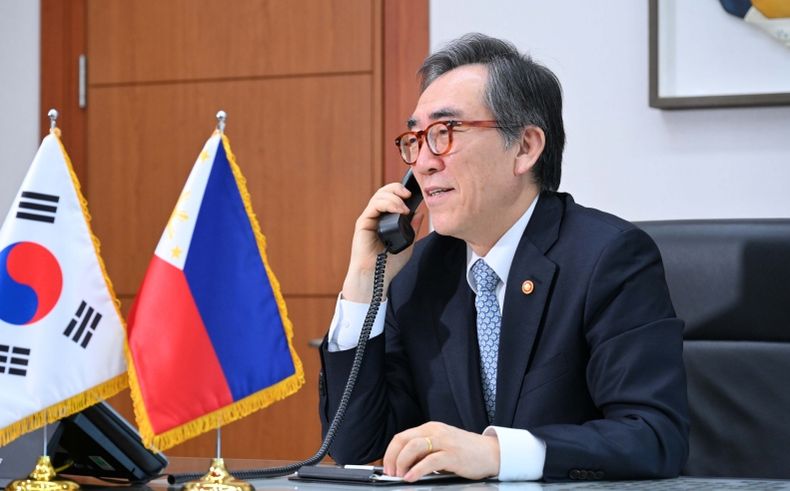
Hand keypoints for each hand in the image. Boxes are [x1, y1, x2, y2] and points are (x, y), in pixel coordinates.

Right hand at [341, 182, 424, 302]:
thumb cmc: (389, 263)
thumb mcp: (408, 242)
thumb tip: (420, 212)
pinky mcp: (363, 222)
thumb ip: (412, 227)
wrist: (376, 276)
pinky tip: (399, 210)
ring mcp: (369, 218)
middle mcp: (376, 216)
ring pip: (379, 196)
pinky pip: (374, 206)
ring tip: (405, 205)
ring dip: (394, 196)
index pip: (392, 197)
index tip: (415, 195)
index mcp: (386, 219)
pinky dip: (388, 203)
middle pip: (384, 192)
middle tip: (409, 194)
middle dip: (397, 188)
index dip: (401, 192)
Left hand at [382, 421, 499, 481]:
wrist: (491, 453)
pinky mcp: (453, 455)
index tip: (387, 466)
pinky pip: (430, 461)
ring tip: (400, 475)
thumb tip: (403, 464)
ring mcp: (445, 442)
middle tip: (390, 472)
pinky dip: (417, 470)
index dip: (390, 452)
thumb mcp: (441, 446)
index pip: (402, 437)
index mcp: (431, 428)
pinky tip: (412, 477)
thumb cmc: (466, 451)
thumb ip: (424, 452)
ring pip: (414, 447)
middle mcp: (436, 431)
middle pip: (404, 440)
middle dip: (392, 457)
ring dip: (402, 462)